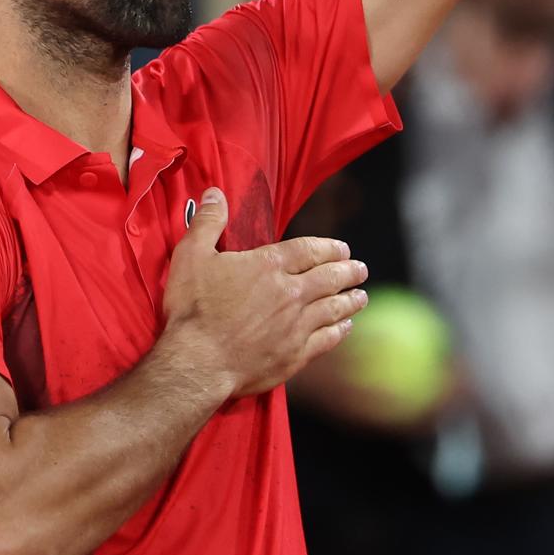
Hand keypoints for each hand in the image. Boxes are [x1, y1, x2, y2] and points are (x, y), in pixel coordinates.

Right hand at [162, 188, 370, 398]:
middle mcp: (290, 293)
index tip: (343, 249)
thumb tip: (215, 193)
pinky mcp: (295, 355)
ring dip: (351, 301)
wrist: (198, 362)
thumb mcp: (191, 255)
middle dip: (348, 271)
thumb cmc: (193, 309)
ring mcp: (296, 326)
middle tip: (361, 269)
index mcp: (269, 266)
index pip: (310, 250)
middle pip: (329, 277)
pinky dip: (339, 331)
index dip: (329, 248)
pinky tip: (346, 328)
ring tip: (362, 296)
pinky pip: (326, 339)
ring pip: (333, 308)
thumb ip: (207, 222)